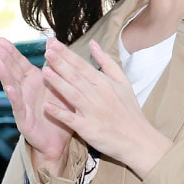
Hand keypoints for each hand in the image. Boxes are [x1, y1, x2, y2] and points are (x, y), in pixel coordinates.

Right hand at [0, 37, 72, 169]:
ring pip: (12, 87)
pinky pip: (19, 106)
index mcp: (33, 81)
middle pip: (12, 71)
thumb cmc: (59, 112)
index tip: (0, 38)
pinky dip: (14, 97)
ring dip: (5, 74)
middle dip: (2, 58)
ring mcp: (22, 105)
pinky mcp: (24, 119)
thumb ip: (54, 64)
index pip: (19, 62)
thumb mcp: (59, 85)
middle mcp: (25, 91)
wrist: (60, 141)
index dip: (10, 50)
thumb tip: (52, 40)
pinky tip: (9, 88)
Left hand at [42, 37, 171, 178]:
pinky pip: (71, 119)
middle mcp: (98, 95)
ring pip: (72, 94)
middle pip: (75, 76)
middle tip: (46, 51)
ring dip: (58, 83)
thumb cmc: (129, 110)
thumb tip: (93, 43)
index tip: (54, 43)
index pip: (82, 65)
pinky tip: (47, 106)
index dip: (67, 54)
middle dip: (60, 63)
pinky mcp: (88, 128)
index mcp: (105, 83)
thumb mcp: (123, 82)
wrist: (138, 139)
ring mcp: (92, 111)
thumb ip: (107, 62)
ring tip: (45, 72)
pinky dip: (59, 113)